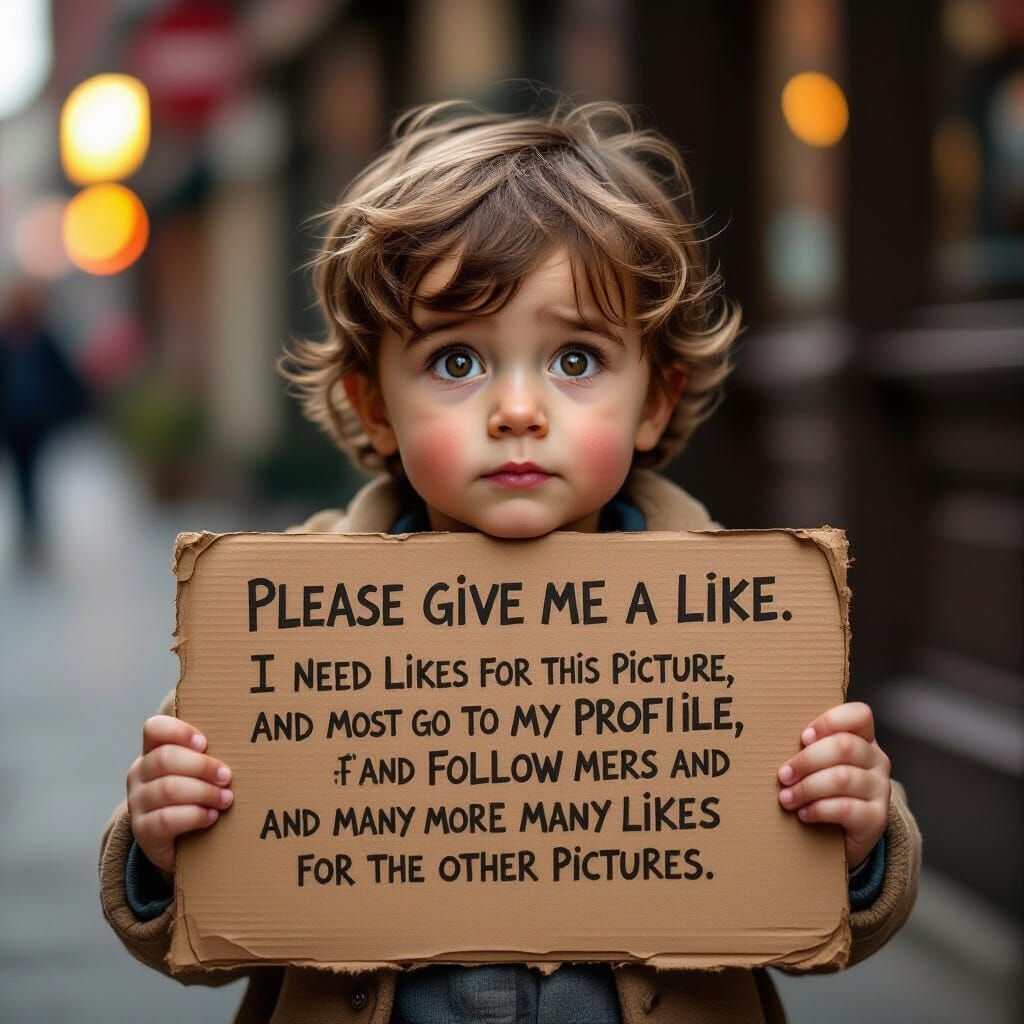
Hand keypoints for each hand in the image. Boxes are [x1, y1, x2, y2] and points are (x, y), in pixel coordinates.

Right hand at [127, 715, 233, 874]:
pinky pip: (166, 819)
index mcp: (152, 751)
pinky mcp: (143, 831)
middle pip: (164, 759)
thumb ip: (207, 754)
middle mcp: (139, 774)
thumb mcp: (196, 771)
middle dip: (202, 766)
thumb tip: (242, 740)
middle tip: (227, 776)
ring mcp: (137, 803)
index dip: (179, 732)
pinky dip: (195, 815)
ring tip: (226, 798)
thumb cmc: (194, 795)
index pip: (154, 729)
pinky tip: (211, 816)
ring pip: (168, 789)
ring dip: (204, 792)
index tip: (205, 743)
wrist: (176, 841)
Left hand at [777, 701, 890, 868]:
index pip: (859, 714)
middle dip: (807, 760)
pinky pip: (846, 808)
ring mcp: (880, 789)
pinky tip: (803, 814)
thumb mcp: (818, 764)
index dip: (829, 721)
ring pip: (843, 778)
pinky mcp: (877, 818)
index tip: (802, 737)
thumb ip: (808, 747)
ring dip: (807, 788)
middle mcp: (877, 760)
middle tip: (783, 775)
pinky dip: (818, 809)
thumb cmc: (823, 790)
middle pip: (844, 746)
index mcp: (864, 739)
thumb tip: (769, 738)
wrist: (843, 834)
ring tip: (786, 798)